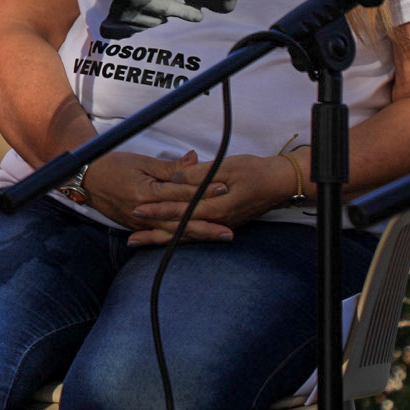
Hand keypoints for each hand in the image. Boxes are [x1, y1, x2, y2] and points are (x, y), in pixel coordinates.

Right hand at [79, 149, 231, 244]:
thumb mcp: (142, 162)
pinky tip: (195, 241)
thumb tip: (195, 160)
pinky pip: (161, 235)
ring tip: (219, 237)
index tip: (224, 188)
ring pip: (173, 231)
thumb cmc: (113, 165)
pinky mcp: (136, 227)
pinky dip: (179, 238)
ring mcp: (139, 222)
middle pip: (181, 219)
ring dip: (197, 235)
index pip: (180, 192)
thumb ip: (171, 167)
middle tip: (229, 229)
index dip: (203, 190)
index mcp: (145, 191)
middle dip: (207, 224)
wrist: (85, 178)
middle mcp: (143, 211)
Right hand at [99, 0, 202, 37]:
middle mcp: (124, 9)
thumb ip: (163, 1)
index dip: (184, 11)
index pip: (165, 7)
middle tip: (149, 7)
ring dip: (149, 22)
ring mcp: (116, 22)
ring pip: (149, 28)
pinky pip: (136, 34)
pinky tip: (130, 20)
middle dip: (160, 16)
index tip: (199, 17)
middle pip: (159, 21)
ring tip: (138, 12)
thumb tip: (194, 14)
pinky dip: (137, 28)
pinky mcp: (111, 31)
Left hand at [125, 151, 296, 245]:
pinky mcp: (222, 223)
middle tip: (129, 235)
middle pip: (179, 228)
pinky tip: (162, 238)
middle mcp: (217, 220)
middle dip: (153, 231)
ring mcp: (220, 224)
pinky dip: (177, 236)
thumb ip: (199, 173)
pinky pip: (195, 233)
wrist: (280, 183)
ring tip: (137, 242)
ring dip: (161, 238)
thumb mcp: (227, 166)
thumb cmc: (255, 171)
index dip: (158, 209)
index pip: (180, 209)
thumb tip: (177, 176)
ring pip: (185, 234)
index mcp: (216, 206)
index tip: (137, 208)